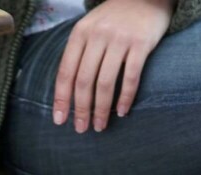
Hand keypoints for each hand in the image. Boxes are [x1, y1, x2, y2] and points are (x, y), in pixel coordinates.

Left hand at [53, 0, 173, 132]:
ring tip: (100, 126)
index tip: (59, 120)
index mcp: (80, 33)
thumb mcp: (90, 29)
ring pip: (105, 82)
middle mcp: (98, 35)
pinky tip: (121, 112)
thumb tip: (68, 93)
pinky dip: (125, 98)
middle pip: (84, 80)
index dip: (61, 98)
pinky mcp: (141, 43)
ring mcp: (120, 39)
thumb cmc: (114, 20)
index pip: (66, 72)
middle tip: (81, 128)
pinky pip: (131, 77)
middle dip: (81, 109)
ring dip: (101, 109)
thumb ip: (79, 54)